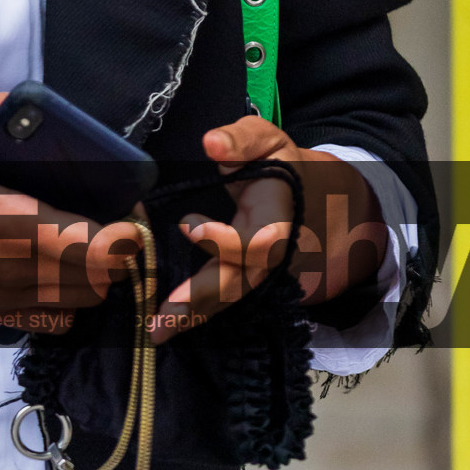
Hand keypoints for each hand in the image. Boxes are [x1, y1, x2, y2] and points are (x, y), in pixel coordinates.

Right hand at [0, 95, 106, 324]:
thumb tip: (38, 106)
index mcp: (9, 221)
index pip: (96, 249)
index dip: (125, 235)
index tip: (125, 212)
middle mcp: (10, 269)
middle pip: (97, 282)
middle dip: (116, 256)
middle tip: (110, 222)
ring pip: (76, 304)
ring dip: (93, 278)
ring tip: (85, 245)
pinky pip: (44, 318)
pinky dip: (64, 300)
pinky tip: (52, 271)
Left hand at [150, 115, 385, 337]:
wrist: (313, 200)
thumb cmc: (282, 166)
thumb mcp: (269, 141)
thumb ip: (243, 138)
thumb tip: (212, 143)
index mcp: (276, 220)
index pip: (256, 242)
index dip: (225, 241)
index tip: (187, 223)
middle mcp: (269, 254)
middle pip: (237, 282)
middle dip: (200, 298)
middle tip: (163, 315)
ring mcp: (258, 273)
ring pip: (227, 298)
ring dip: (192, 316)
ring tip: (156, 331)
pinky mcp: (243, 281)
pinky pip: (221, 301)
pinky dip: (194, 315)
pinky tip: (164, 327)